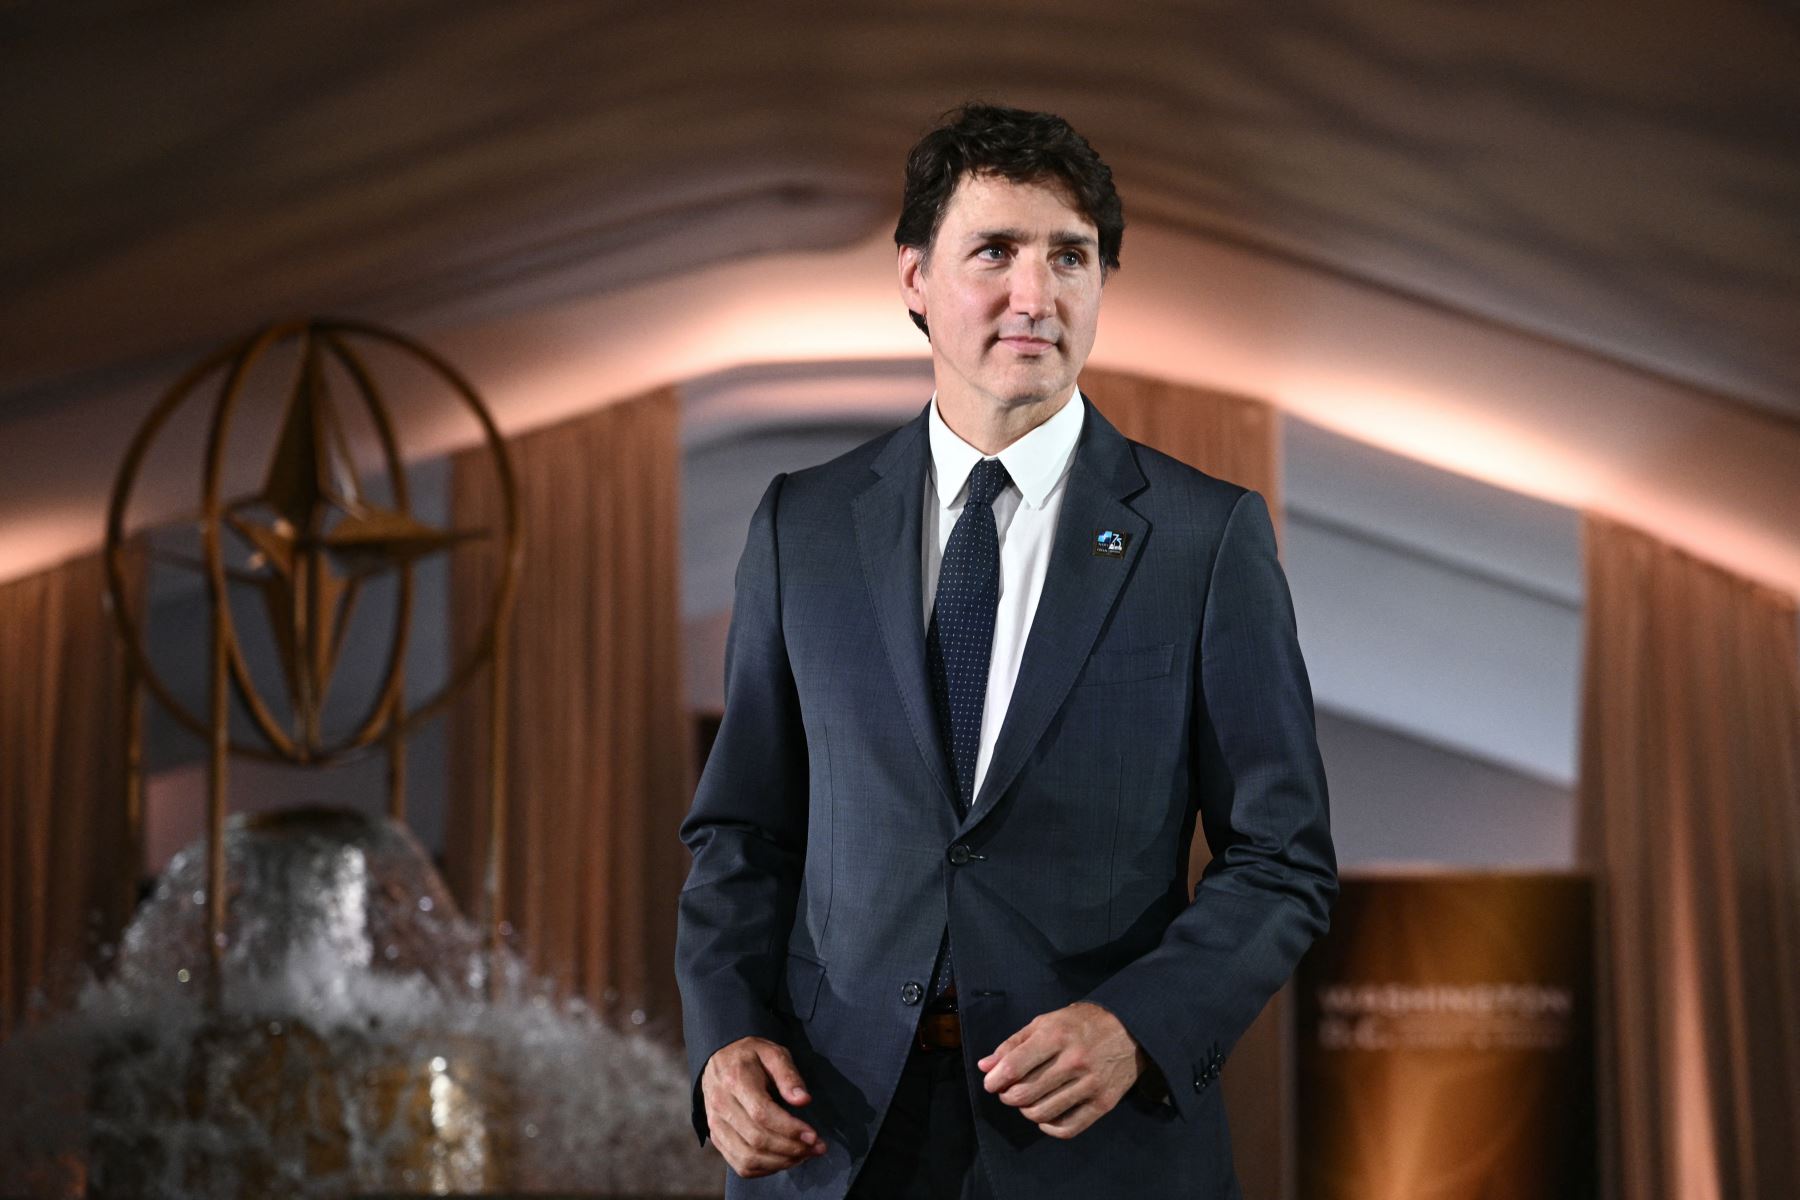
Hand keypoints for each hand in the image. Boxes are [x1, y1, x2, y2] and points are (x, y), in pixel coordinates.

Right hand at [700, 1036, 828, 1176]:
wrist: (719, 1059)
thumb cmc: (751, 1056)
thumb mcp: (772, 1053)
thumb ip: (788, 1074)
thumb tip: (803, 1100)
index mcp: (735, 1080)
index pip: (762, 1113)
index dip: (789, 1129)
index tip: (814, 1135)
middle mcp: (721, 1105)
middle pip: (756, 1139)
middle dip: (791, 1149)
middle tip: (816, 1148)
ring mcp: (715, 1124)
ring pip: (747, 1157)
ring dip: (781, 1163)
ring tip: (804, 1155)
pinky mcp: (716, 1138)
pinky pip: (739, 1165)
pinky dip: (765, 1170)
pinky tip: (784, 1160)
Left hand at [977, 1001, 1150, 1138]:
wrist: (1130, 1028)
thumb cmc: (1081, 1023)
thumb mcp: (1045, 1022)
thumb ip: (1013, 1044)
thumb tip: (986, 1067)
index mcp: (1055, 1036)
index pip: (1014, 1067)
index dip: (995, 1080)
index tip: (991, 1083)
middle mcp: (1073, 1061)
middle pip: (1025, 1094)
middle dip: (1008, 1097)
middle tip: (1008, 1092)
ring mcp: (1091, 1084)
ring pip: (1042, 1113)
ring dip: (1026, 1111)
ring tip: (1027, 1102)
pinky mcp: (1104, 1103)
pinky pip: (1068, 1128)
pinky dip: (1048, 1128)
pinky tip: (1044, 1117)